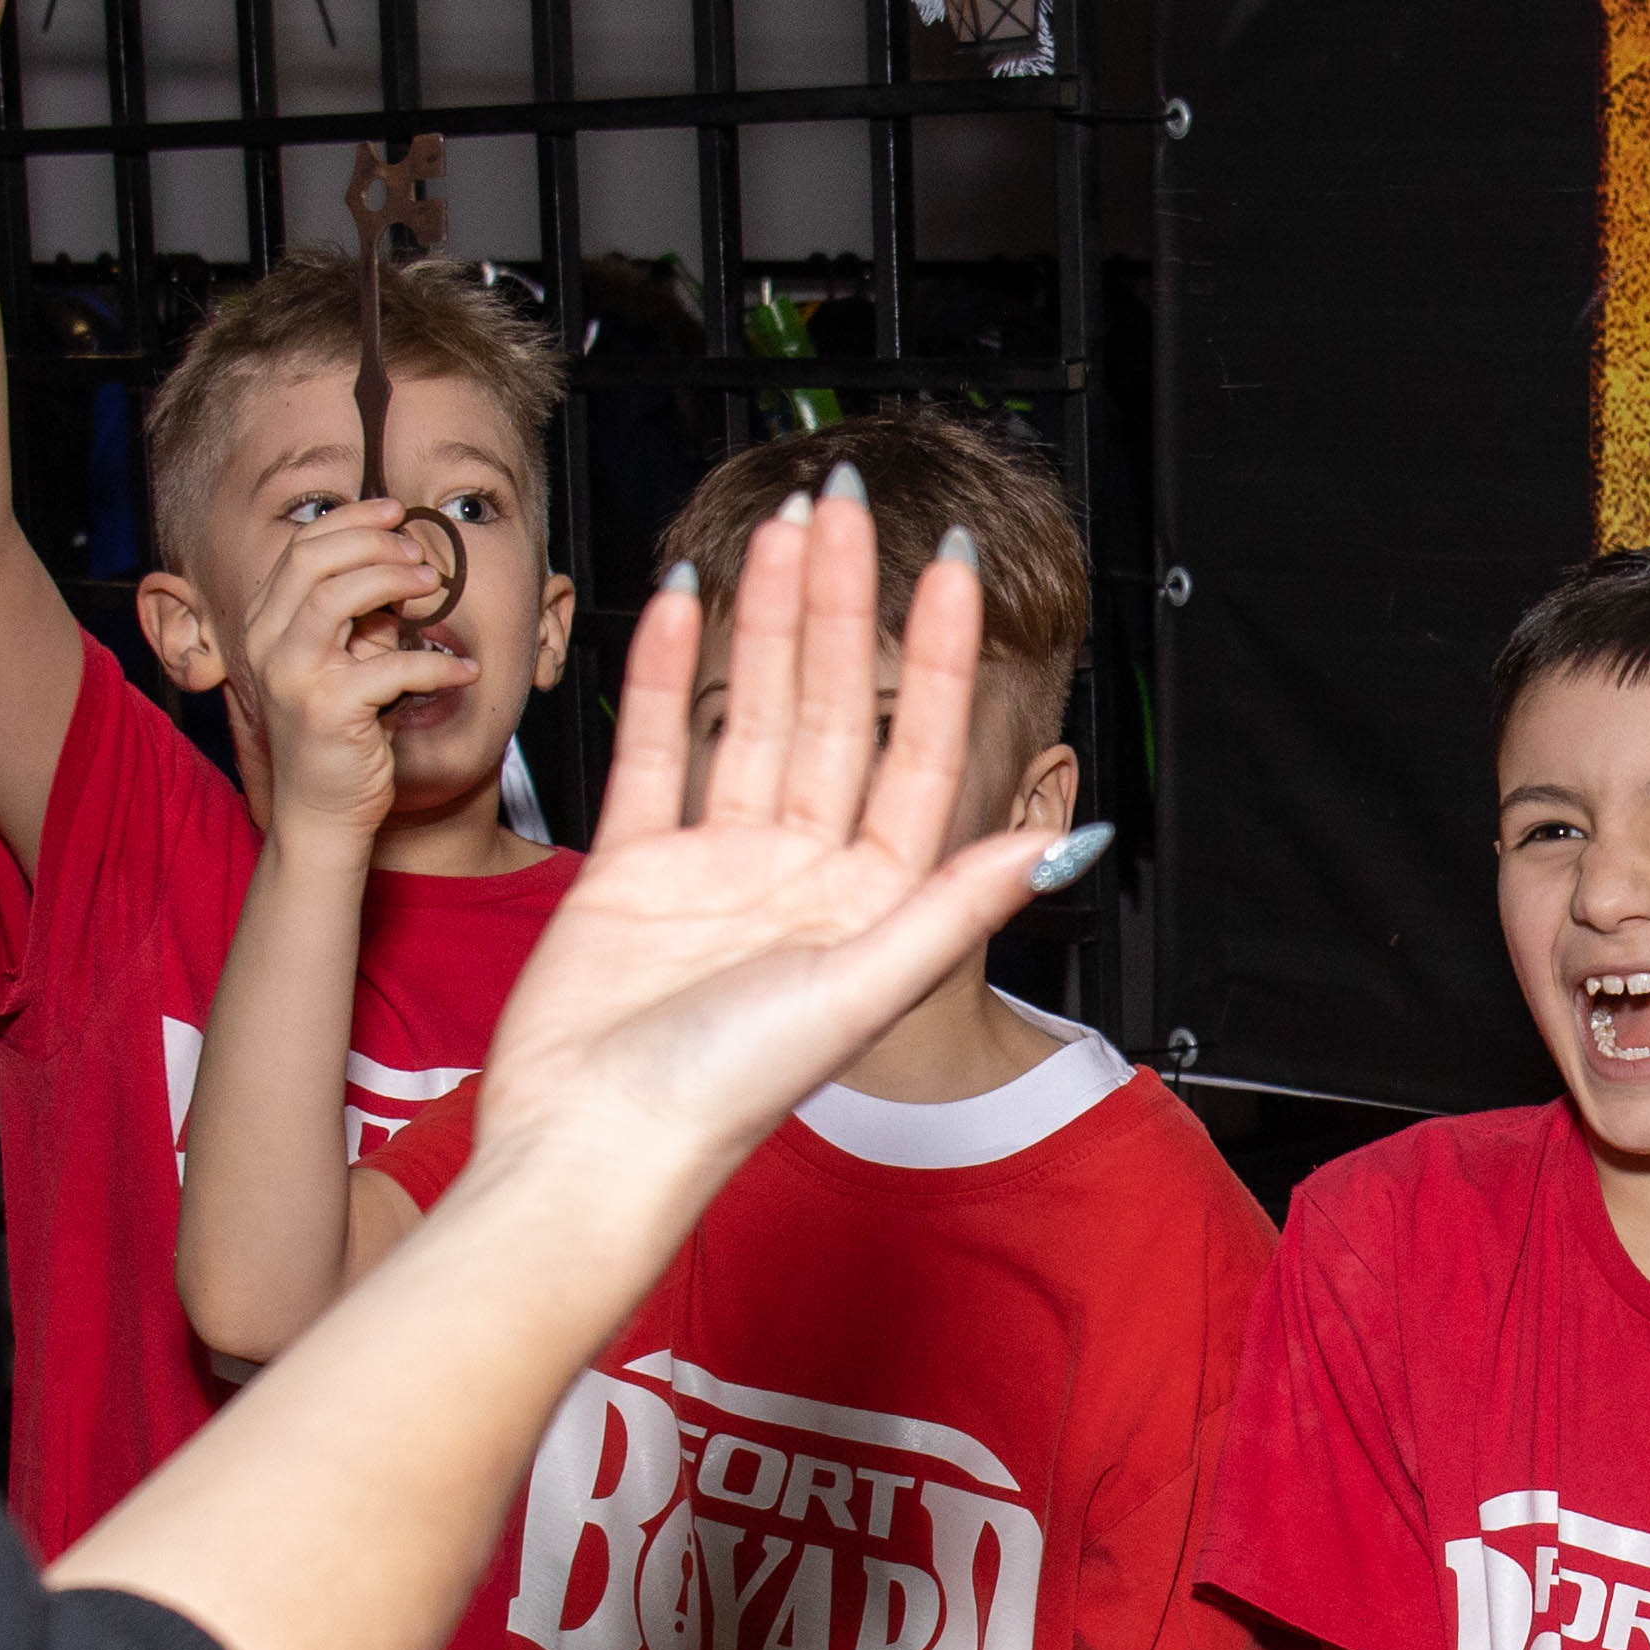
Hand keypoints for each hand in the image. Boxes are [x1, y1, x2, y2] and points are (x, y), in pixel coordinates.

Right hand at [233, 500, 478, 849]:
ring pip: (337, 596)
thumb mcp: (347, 659)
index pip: (302, 547)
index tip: (397, 513)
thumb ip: (361, 616)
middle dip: (375, 543)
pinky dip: (436, 666)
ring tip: (435, 591)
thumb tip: (402, 567)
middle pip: (314, 559)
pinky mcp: (327, 710)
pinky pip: (390, 668)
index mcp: (267, 622)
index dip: (352, 520)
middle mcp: (268, 642)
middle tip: (421, 556)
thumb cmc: (340, 731)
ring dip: (396, 582)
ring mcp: (292, 675)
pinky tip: (463, 671)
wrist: (323, 808)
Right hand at [418, 493, 1078, 1246]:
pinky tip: (679, 602)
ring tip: (781, 525)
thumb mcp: (858, 991)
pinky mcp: (636, 870)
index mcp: (873, 904)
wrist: (591, 1148)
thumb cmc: (724, 1097)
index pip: (919, 752)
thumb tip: (1058, 844)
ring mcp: (720, 867)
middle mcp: (805, 876)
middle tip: (846, 500)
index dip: (936, 657)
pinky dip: (666, 678)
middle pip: (834, 711)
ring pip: (753, 716)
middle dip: (842, 604)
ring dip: (768, 621)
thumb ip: (950, 907)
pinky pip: (656, 754)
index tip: (951, 566)